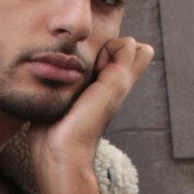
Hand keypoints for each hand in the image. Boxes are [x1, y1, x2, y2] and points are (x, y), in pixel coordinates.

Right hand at [30, 35, 154, 180]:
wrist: (58, 152)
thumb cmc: (86, 123)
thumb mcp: (113, 86)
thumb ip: (122, 60)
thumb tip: (120, 42)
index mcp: (121, 81)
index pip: (136, 49)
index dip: (118, 47)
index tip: (104, 65)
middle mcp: (106, 82)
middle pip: (114, 50)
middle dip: (100, 47)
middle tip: (88, 67)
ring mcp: (86, 88)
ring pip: (89, 58)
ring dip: (78, 57)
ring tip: (70, 75)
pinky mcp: (65, 93)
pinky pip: (67, 69)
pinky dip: (62, 67)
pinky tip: (56, 80)